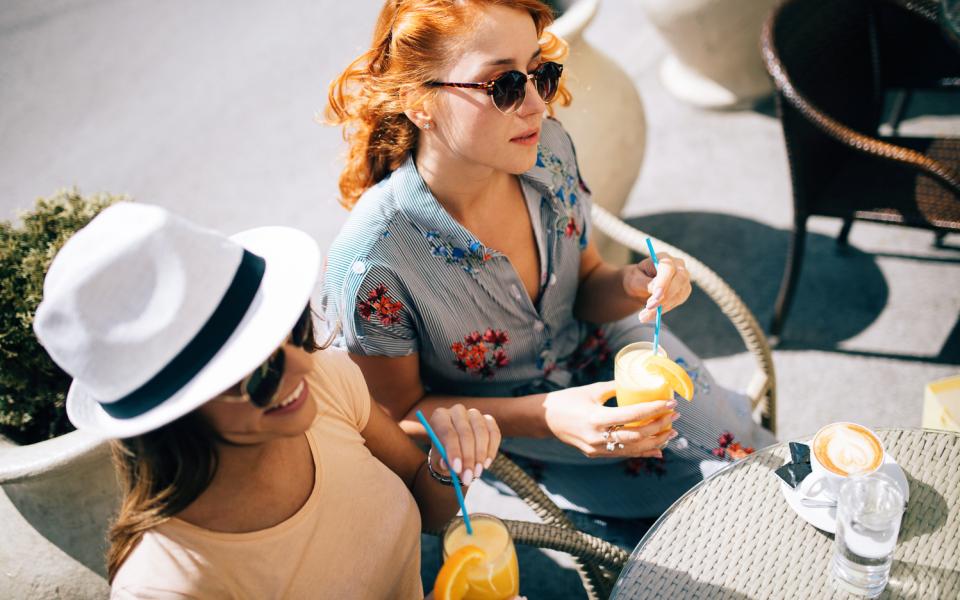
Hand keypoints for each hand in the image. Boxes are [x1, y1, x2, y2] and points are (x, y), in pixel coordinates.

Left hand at [427, 404, 500, 485]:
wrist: (456, 452)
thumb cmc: (444, 455)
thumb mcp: (438, 460)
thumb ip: (442, 461)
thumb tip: (447, 464)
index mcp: (440, 416)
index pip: (448, 432)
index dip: (453, 451)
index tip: (456, 469)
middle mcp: (457, 411)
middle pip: (465, 433)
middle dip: (468, 458)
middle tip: (468, 477)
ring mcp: (474, 414)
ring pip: (481, 432)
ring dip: (480, 455)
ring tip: (476, 473)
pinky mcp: (488, 420)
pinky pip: (494, 433)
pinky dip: (491, 450)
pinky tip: (486, 464)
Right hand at [542, 381, 677, 457]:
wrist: (544, 420)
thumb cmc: (567, 400)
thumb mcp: (591, 391)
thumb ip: (615, 389)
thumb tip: (638, 383)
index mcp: (596, 418)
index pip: (633, 415)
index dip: (655, 409)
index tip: (671, 403)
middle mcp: (598, 437)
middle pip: (637, 435)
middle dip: (660, 426)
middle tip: (674, 415)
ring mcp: (597, 449)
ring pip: (633, 448)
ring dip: (656, 441)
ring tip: (672, 432)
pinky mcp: (596, 454)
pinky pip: (624, 454)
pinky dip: (643, 452)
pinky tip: (658, 449)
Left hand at [622, 252, 691, 322]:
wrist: (639, 285)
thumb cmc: (635, 279)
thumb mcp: (634, 280)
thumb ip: (645, 284)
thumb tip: (658, 292)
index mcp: (663, 258)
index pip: (668, 268)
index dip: (663, 282)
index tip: (655, 297)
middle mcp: (678, 265)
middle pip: (679, 280)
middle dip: (665, 297)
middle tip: (649, 308)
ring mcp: (683, 279)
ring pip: (678, 294)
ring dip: (662, 307)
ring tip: (643, 316)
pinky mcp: (684, 291)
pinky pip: (677, 302)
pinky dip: (664, 309)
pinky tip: (652, 313)